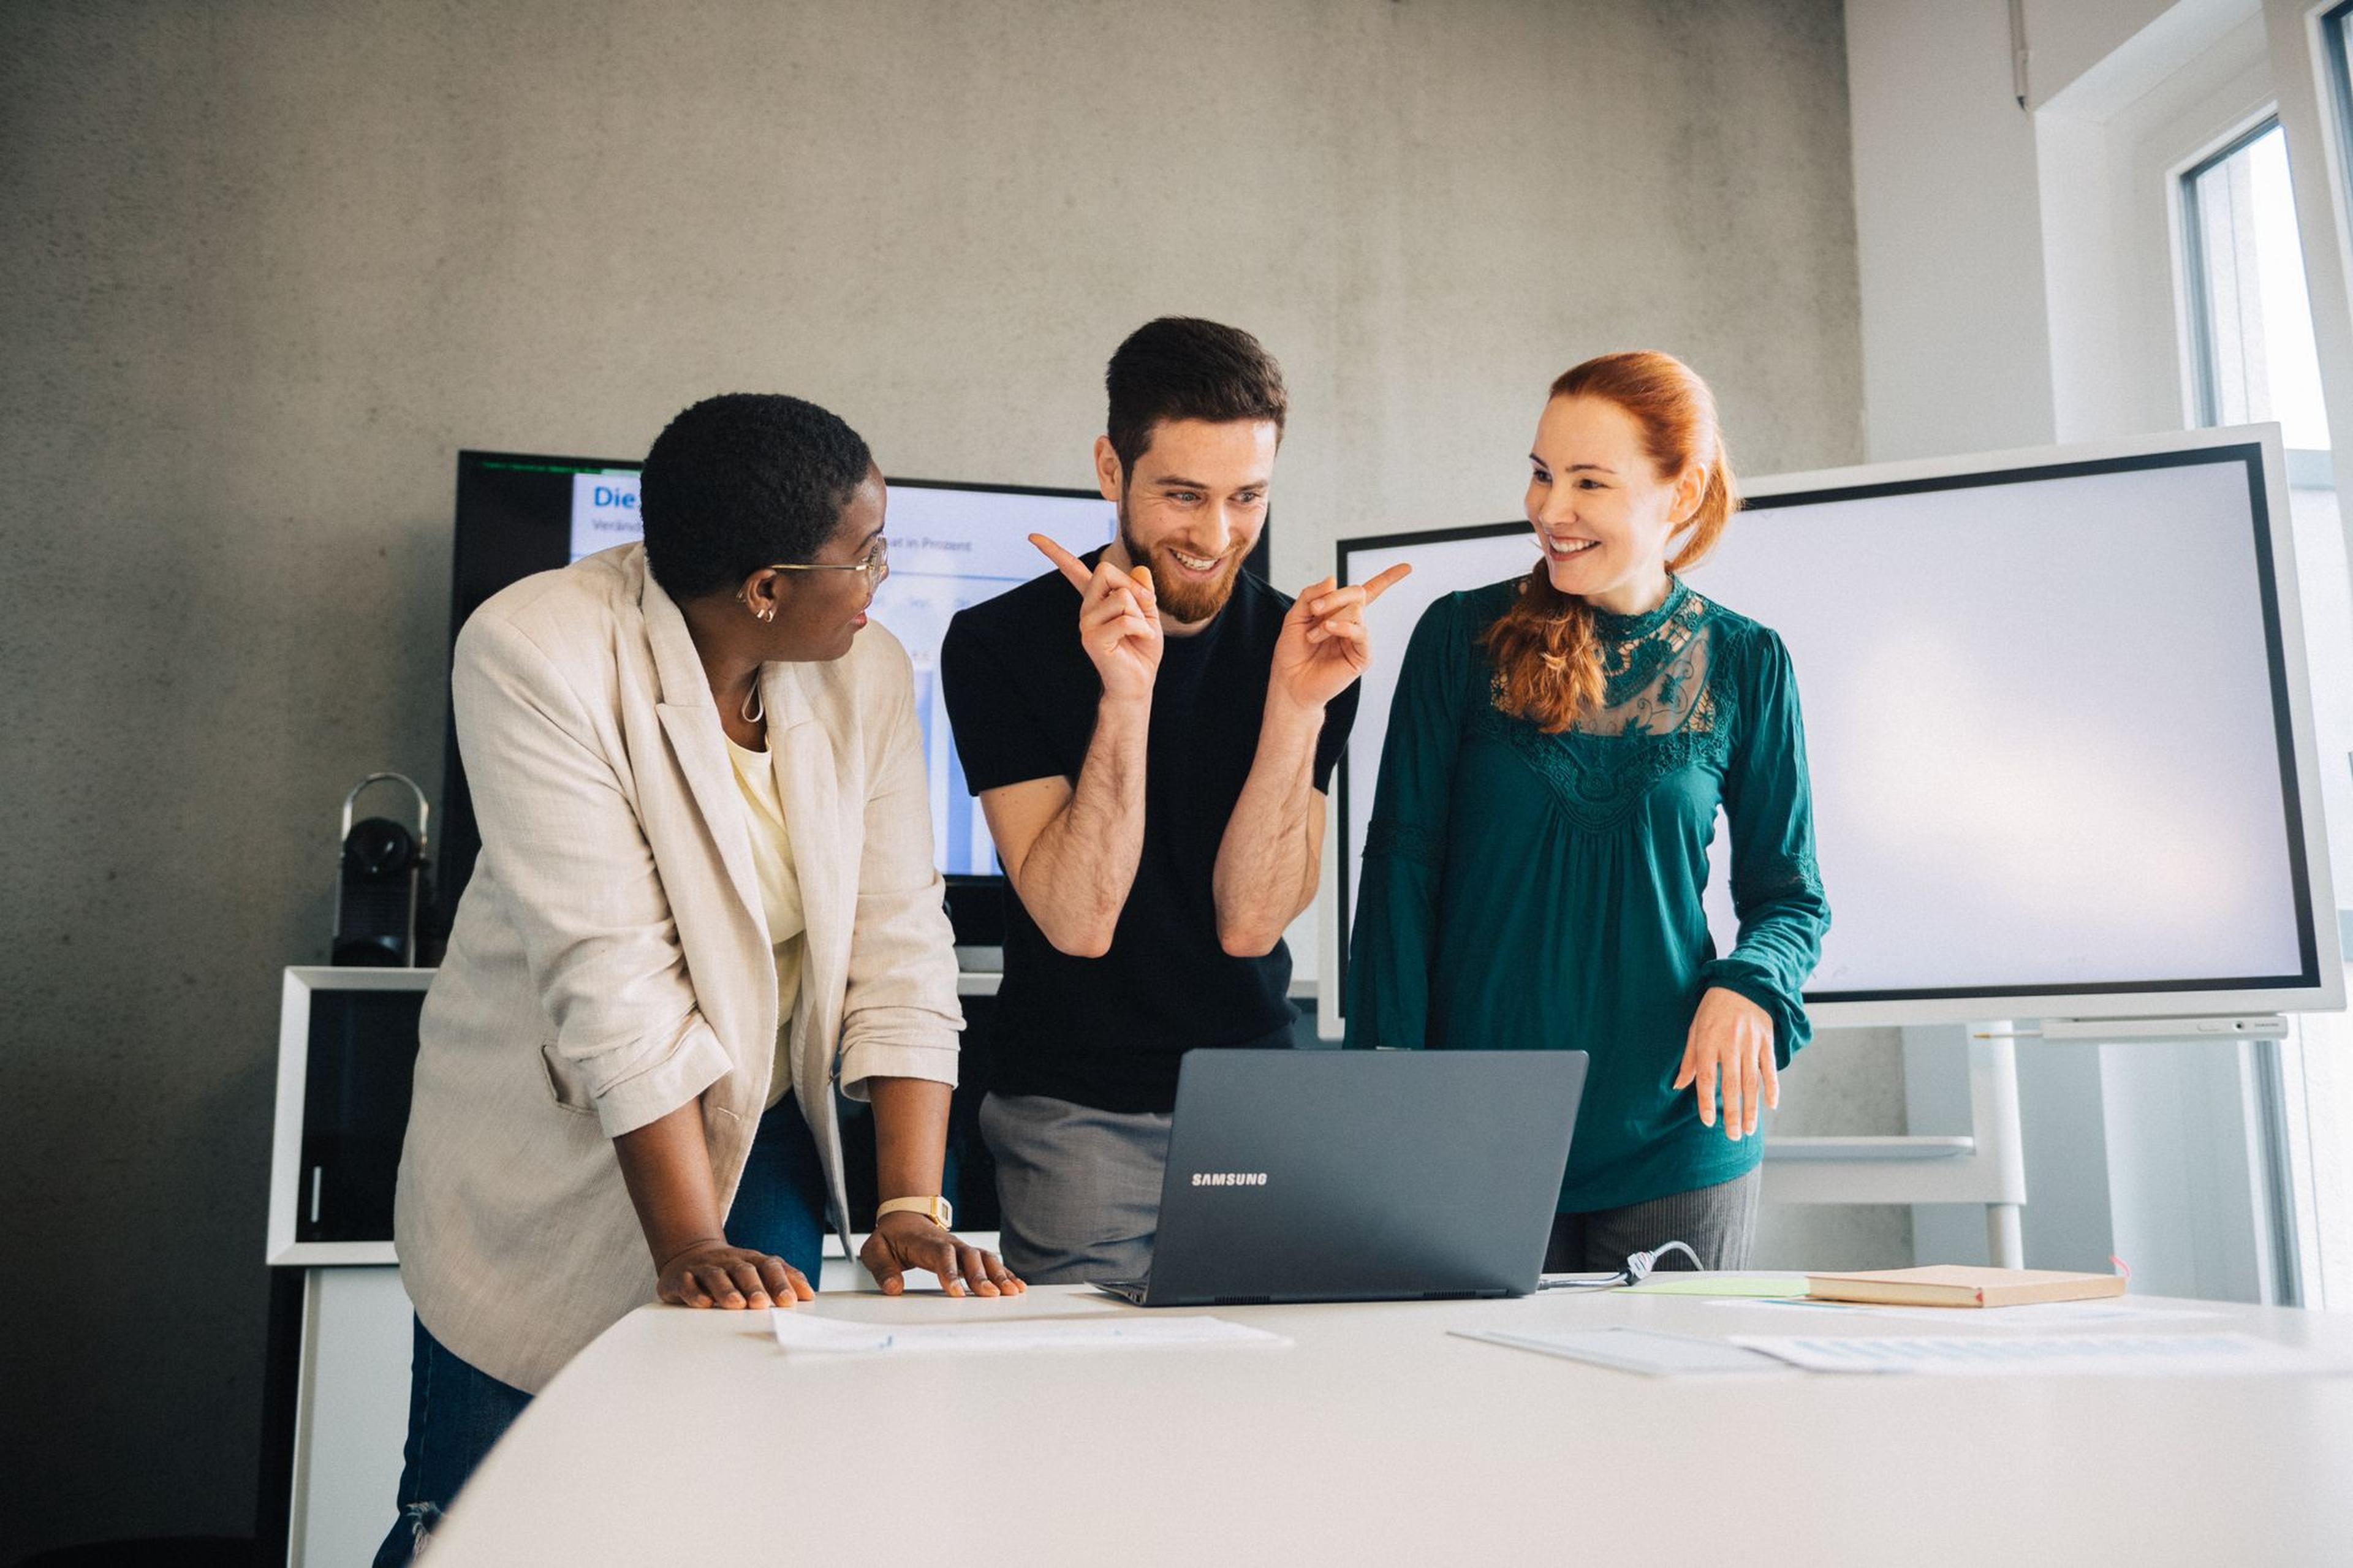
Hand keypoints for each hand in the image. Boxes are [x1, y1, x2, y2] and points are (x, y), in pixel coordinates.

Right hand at [656, 1239, 815, 1309]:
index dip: (780, 1282)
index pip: (769, 1267)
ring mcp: (705, 1268)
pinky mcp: (681, 1278)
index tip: (791, 1300)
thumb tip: (809, 1295)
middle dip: (754, 1287)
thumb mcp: (758, 1269)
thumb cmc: (732, 1269)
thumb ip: (783, 1279)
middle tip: (762, 1304)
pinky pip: (688, 1284)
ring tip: (736, 1305)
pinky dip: (696, 1293)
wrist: (689, 1254)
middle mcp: (729, 1261)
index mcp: (751, 1259)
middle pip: (744, 1270)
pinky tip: (704, 1304)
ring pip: (716, 1276)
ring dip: (726, 1290)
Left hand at [860, 1211, 1025, 1297]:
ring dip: (1000, 1275)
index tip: (956, 1293)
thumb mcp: (875, 1250)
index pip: (941, 1256)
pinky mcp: (969, 1255)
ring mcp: (962, 1248)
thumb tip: (894, 1288)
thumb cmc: (891, 1237)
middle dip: (982, 1277)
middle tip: (993, 1295)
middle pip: (970, 1257)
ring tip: (1013, 1292)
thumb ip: (882, 1269)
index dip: (950, 1273)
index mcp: (926, 1243)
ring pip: (985, 1259)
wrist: (905, 1218)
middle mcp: (949, 1244)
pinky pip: (990, 1263)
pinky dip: (1005, 1274)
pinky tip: (1017, 1287)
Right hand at [1031, 533, 1160, 704]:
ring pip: (1121, 596)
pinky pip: (1125, 619)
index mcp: (1096, 600)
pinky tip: (1140, 641)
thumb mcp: (1148, 613)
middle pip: (1105, 570)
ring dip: (1142, 614)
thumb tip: (1140, 570)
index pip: (1073, 570)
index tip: (1032, 536)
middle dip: (1133, 586)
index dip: (1054, 552)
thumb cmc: (1142, 649)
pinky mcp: (1092, 639)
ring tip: (1140, 633)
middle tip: (1146, 607)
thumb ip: (1143, 591)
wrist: (1139, 682)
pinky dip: (1143, 629)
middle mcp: (1086, 609)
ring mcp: (1086, 624)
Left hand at [1269, 564, 1411, 711]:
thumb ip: (1311, 596)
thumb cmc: (1292, 653)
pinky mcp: (1362, 656)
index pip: (1366, 592)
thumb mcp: (1295, 616)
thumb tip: (1333, 579)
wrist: (1290, 682)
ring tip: (1313, 636)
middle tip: (1314, 610)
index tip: (1408, 567)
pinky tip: (1328, 629)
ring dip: (1329, 619)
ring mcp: (1358, 640)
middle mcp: (1352, 624)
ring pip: (1356, 611)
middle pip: (1358, 593)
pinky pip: (1360, 632)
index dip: (1387, 578)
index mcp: (1339, 613)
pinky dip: (1343, 626)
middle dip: (1334, 597)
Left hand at [1673, 987, 1777, 1140]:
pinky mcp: (1767, 1041)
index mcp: (1708, 1042)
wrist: (1743, 982)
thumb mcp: (1694, 1028)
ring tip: (1748, 1130)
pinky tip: (1771, 1106)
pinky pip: (1770, 1069)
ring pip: (1752, 1082)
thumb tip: (1677, 1086)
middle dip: (1732, 1114)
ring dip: (1751, 1108)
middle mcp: (1730, 1045)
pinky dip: (1772, 1088)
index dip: (1706, 1101)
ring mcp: (1751, 1044)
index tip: (1708, 1122)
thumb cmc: (1713, 1008)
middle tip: (1733, 1136)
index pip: (1706, 1078)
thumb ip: (1689, 1059)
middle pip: (1732, 1086)